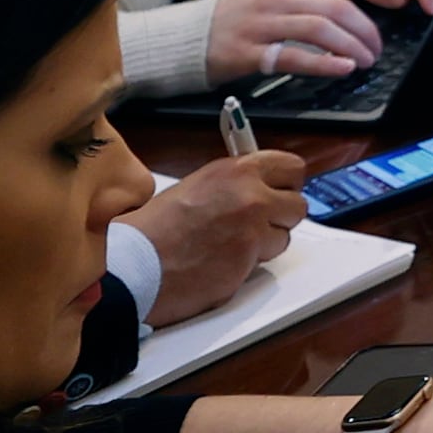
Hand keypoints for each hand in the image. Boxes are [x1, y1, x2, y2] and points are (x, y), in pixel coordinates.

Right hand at [127, 149, 310, 320]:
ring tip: (230, 246)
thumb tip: (258, 189)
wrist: (134, 263)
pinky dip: (248, 265)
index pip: (291, 167)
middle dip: (282, 216)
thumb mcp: (197, 186)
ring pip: (284, 237)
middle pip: (298, 204)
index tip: (281, 190)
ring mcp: (253, 231)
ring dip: (265, 243)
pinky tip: (220, 262)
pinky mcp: (248, 262)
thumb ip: (234, 185)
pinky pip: (263, 262)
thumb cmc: (154, 228)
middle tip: (261, 223)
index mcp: (237, 170)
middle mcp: (251, 196)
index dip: (287, 182)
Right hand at [206, 0, 384, 80]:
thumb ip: (303, 8)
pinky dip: (322, 62)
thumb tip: (345, 26)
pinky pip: (293, 56)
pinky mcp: (249, 51)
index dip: (362, 21)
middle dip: (362, 33)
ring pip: (318, 29)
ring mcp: (262, 24)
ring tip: (364, 61)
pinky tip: (341, 68)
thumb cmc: (234, 24)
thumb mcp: (271, 3)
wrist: (186, 38)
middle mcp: (276, 0)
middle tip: (375, 52)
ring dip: (349, 46)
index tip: (374, 39)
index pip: (335, 0)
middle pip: (334, 12)